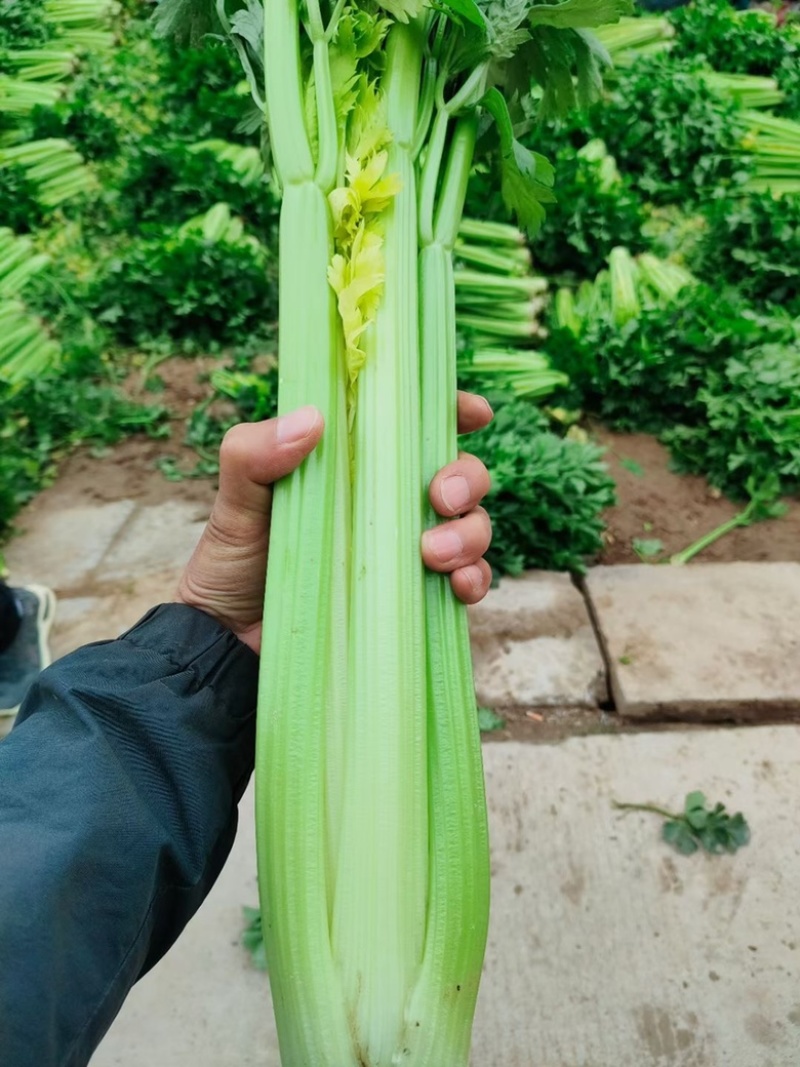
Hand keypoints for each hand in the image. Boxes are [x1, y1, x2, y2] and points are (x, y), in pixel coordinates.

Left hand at [175, 392, 492, 652]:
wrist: (229, 645)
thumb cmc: (232, 563)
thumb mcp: (235, 500)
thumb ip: (254, 453)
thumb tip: (312, 419)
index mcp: (355, 464)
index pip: (413, 426)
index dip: (453, 411)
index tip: (475, 412)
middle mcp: (390, 502)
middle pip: (461, 474)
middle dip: (468, 478)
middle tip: (440, 497)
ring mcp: (406, 551)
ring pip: (473, 526)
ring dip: (471, 533)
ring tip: (433, 553)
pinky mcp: (414, 598)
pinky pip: (467, 582)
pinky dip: (475, 580)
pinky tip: (457, 587)